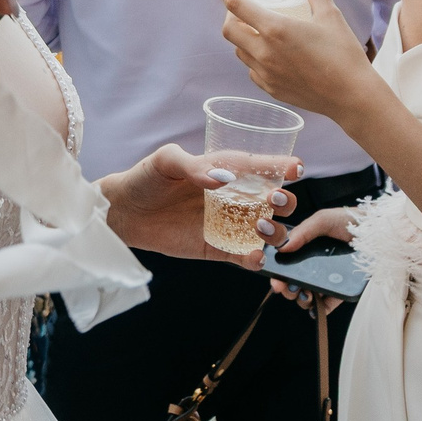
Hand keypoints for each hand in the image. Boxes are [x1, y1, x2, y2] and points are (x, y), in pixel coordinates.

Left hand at [100, 144, 300, 267]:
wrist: (124, 212)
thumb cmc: (146, 178)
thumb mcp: (166, 161)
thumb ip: (193, 166)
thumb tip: (221, 179)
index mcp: (226, 170)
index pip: (261, 167)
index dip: (283, 166)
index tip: (297, 168)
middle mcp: (234, 198)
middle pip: (275, 201)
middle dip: (285, 200)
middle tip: (276, 200)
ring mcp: (228, 225)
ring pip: (267, 231)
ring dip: (275, 231)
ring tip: (262, 228)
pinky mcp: (217, 249)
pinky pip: (243, 257)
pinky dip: (255, 259)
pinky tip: (255, 257)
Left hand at [216, 0, 380, 127]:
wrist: (352, 97)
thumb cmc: (344, 54)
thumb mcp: (330, 15)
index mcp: (275, 30)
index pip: (236, 5)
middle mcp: (264, 53)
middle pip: (229, 30)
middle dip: (230, 16)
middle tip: (241, 8)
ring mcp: (266, 74)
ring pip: (239, 51)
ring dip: (242, 38)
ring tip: (255, 29)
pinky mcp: (272, 90)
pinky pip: (252, 71)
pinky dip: (253, 58)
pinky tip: (268, 55)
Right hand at [267, 206, 357, 312]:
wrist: (378, 231)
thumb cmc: (350, 222)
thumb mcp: (323, 220)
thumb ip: (303, 232)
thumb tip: (282, 247)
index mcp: (305, 250)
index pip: (286, 266)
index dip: (278, 275)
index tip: (276, 280)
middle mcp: (314, 267)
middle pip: (293, 284)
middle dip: (287, 289)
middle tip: (289, 289)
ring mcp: (327, 281)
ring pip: (307, 297)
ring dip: (302, 299)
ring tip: (306, 295)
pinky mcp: (341, 292)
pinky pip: (327, 305)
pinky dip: (319, 310)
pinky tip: (317, 308)